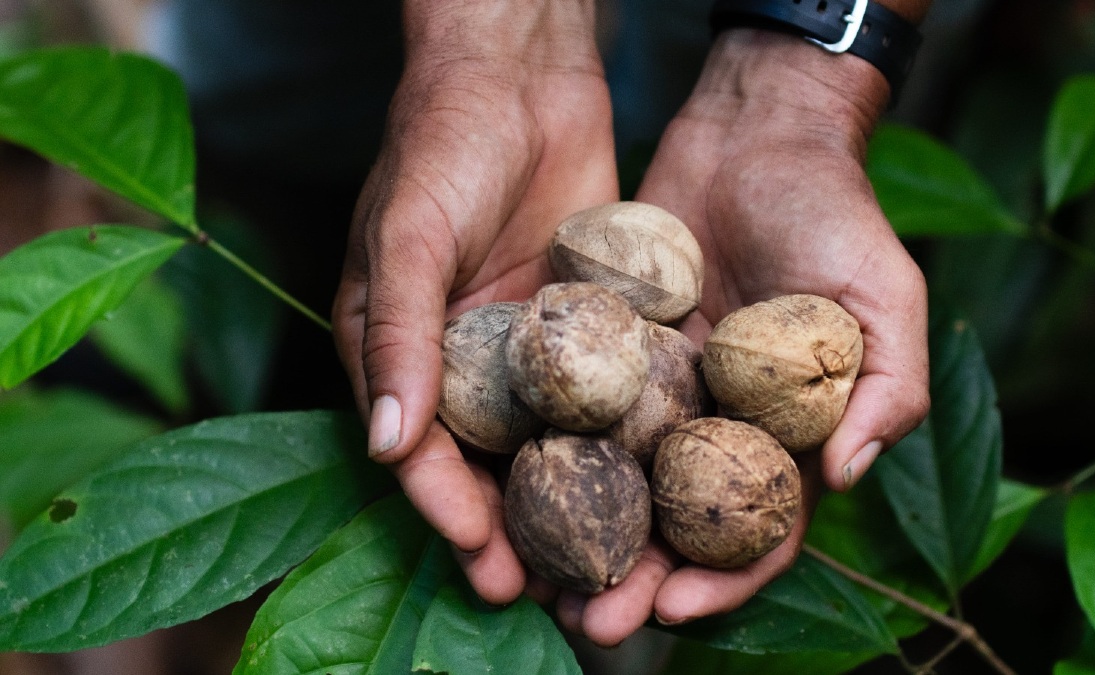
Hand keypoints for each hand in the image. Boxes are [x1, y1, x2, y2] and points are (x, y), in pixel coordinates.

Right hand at [332, 0, 617, 604]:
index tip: (484, 562)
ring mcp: (526, 345)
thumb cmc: (443, 141)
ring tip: (606, 558)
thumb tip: (388, 448)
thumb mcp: (409, 233)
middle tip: (551, 590)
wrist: (521, 73)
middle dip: (516, 526)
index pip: (421, 449)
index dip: (448, 509)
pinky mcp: (583, 323)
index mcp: (400, 349)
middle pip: (488, 461)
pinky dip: (617, 436)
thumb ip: (398, 335)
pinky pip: (600, 390)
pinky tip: (651, 479)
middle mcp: (462, 359)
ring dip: (572, 499)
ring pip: (549, 440)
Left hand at [554, 28, 929, 644]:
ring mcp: (661, 388)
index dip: (723, 579)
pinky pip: (577, 405)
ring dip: (580, 533)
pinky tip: (507, 483)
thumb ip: (886, 387)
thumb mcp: (886, 297)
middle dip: (634, 578)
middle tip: (587, 623)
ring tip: (534, 577)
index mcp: (786, 434)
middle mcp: (718, 423)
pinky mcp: (613, 346)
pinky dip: (548, 448)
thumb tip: (842, 476)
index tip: (676, 610)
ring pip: (616, 479)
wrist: (758, 133)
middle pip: (674, 522)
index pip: (758, 529)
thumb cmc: (836, 214)